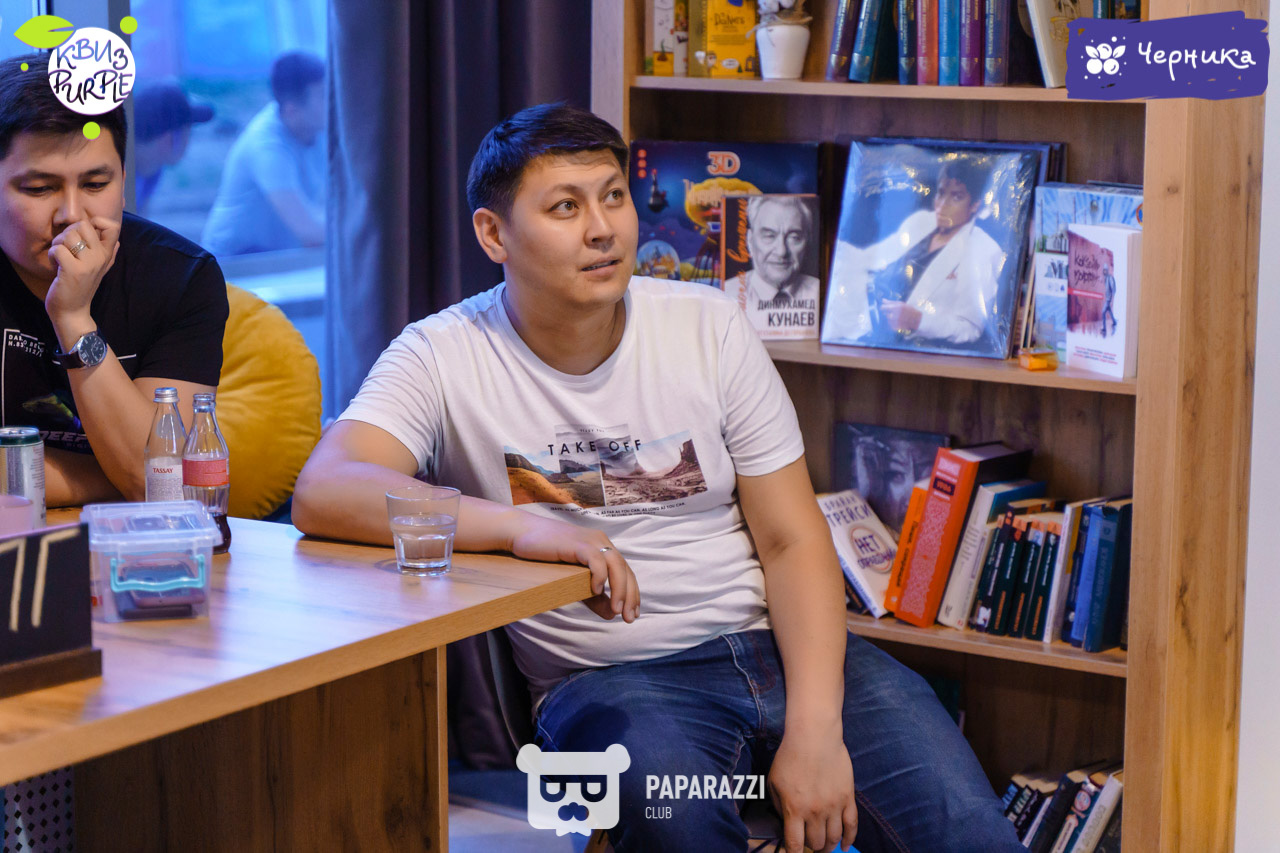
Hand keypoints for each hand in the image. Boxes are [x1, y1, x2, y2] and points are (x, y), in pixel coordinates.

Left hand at [46, 217, 120, 337]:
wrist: (72, 312)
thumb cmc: (81, 288)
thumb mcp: (98, 270)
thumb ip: (107, 254)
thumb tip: (117, 241)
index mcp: (107, 254)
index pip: (112, 226)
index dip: (95, 222)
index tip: (84, 234)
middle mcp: (101, 257)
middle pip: (83, 225)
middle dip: (68, 233)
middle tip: (67, 248)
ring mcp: (89, 264)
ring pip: (68, 235)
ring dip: (58, 244)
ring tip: (60, 258)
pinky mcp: (74, 271)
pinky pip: (58, 249)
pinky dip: (52, 255)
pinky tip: (56, 266)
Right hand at [509, 513, 639, 622]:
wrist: (522, 534)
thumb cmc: (546, 555)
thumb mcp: (575, 580)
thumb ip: (593, 596)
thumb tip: (612, 615)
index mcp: (603, 548)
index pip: (626, 572)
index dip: (633, 594)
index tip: (632, 615)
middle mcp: (601, 542)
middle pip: (625, 570)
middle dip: (630, 596)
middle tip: (629, 618)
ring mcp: (591, 541)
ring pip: (616, 565)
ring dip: (619, 589)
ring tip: (616, 609)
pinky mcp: (578, 543)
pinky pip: (596, 559)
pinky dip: (600, 576)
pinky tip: (597, 590)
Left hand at [769, 725, 856, 852]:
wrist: (814, 736)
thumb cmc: (790, 756)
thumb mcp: (773, 782)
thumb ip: (778, 805)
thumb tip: (784, 822)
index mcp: (793, 809)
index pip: (794, 844)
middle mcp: (815, 812)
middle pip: (816, 843)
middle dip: (811, 848)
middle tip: (809, 845)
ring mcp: (834, 806)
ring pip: (834, 838)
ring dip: (828, 846)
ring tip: (824, 846)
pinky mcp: (848, 798)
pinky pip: (852, 825)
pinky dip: (850, 839)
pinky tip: (845, 846)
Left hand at [879, 300, 921, 334]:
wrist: (918, 320)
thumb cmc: (910, 310)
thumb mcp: (902, 304)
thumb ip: (891, 302)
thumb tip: (883, 300)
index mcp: (898, 307)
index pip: (884, 307)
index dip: (883, 307)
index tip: (884, 308)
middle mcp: (897, 314)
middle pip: (886, 314)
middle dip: (889, 313)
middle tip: (895, 313)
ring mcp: (897, 322)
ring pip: (888, 320)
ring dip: (891, 318)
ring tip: (898, 317)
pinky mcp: (897, 327)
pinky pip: (890, 325)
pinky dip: (893, 323)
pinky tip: (898, 322)